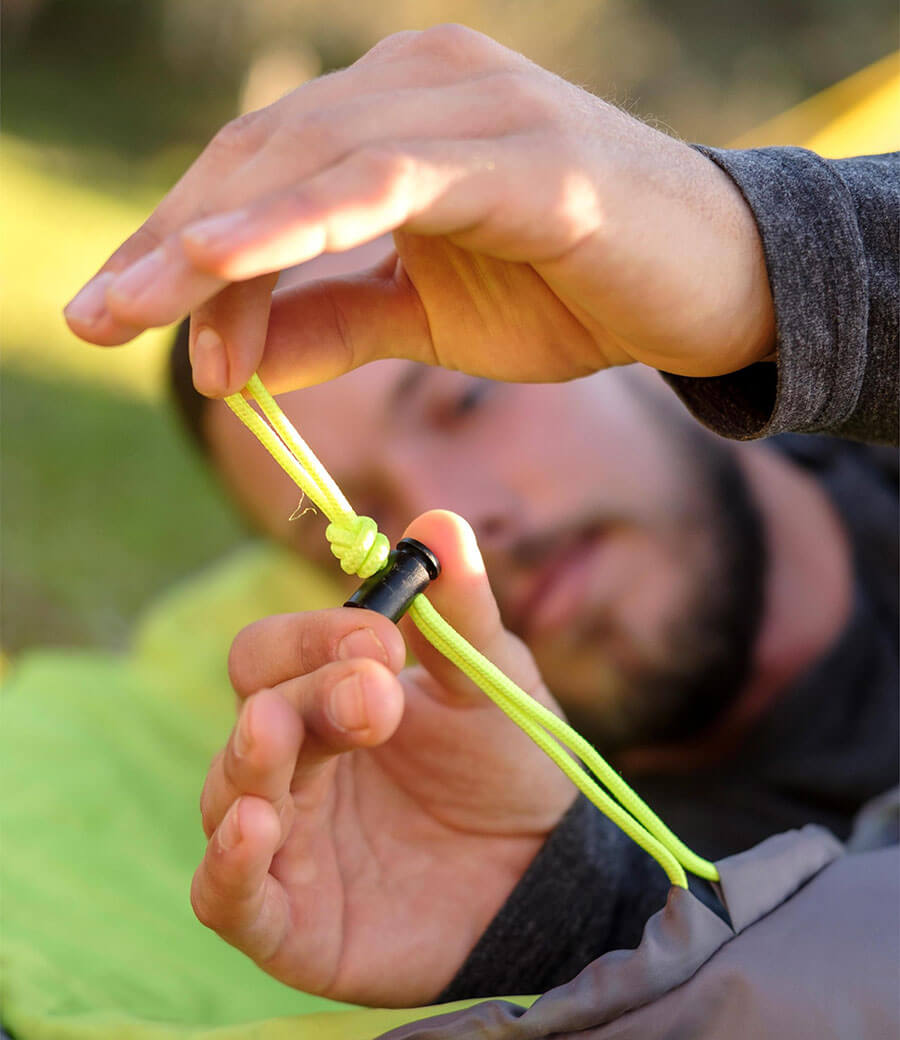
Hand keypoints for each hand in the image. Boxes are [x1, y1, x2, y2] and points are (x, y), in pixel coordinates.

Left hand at [65, 25, 774, 396]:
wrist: (714, 288)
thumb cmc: (577, 290)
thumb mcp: (429, 317)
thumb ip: (333, 318)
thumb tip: (233, 354)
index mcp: (399, 115)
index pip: (263, 173)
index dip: (184, 247)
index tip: (126, 321)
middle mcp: (423, 84)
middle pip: (261, 156)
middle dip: (168, 245)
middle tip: (94, 317)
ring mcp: (472, 108)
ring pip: (307, 162)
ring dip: (211, 241)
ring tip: (133, 308)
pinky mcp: (519, 156)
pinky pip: (384, 184)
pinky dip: (295, 219)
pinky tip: (219, 261)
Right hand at [190, 510, 573, 1006]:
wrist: (548, 878)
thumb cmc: (510, 770)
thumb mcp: (494, 686)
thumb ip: (462, 615)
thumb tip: (440, 519)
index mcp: (324, 700)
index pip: (272, 655)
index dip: (313, 638)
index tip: (383, 639)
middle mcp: (290, 768)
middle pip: (252, 716)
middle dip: (306, 699)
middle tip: (375, 696)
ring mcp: (284, 846)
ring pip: (226, 796)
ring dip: (250, 764)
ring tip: (278, 740)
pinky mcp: (291, 926)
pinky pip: (227, 899)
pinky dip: (227, 867)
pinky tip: (249, 830)